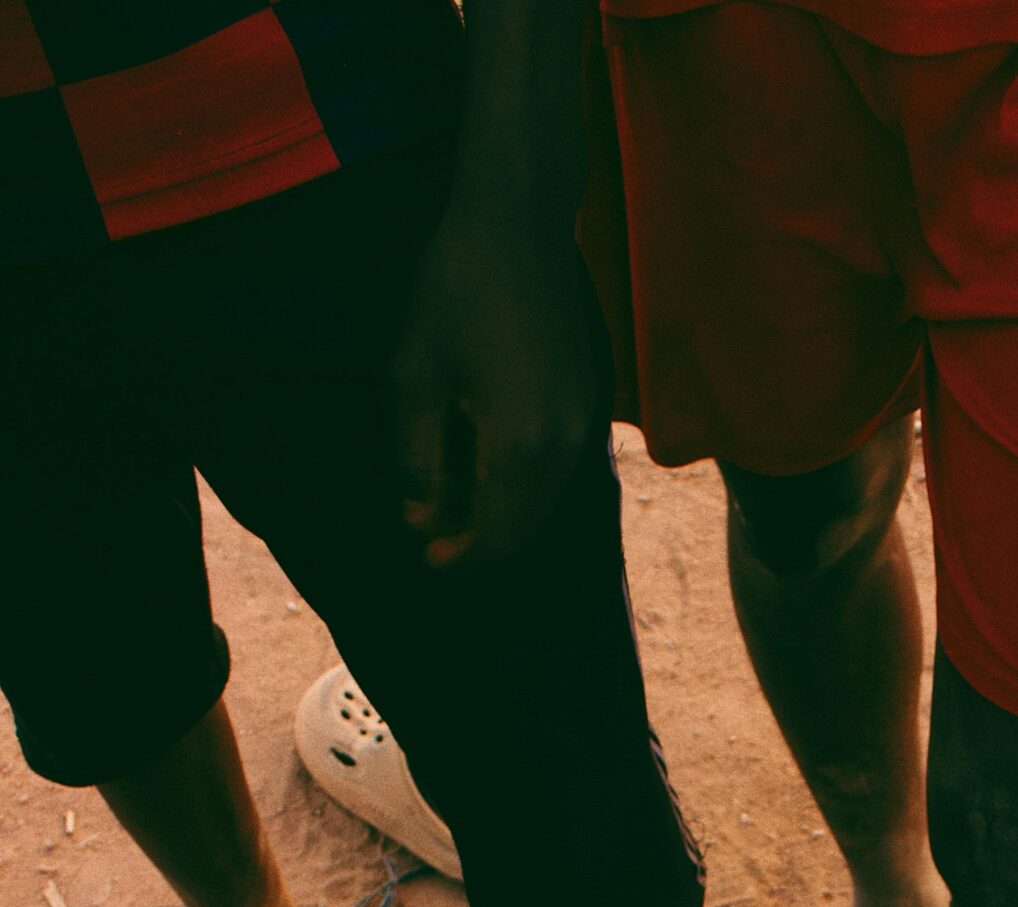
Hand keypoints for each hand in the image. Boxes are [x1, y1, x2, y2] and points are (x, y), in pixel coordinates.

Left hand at [393, 208, 600, 569]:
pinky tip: (490, 469)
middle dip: (483, 544)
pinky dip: (525, 487)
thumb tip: (417, 519)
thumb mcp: (415, 372)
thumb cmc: (457, 286)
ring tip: (458, 506)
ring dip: (504, 517)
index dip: (461, 559)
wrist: (521, 219)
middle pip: (525, 529)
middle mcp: (563, 445)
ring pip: (545, 503)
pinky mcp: (589, 402)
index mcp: (520, 443)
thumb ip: (416, 455)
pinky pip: (559, 470)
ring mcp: (583, 424)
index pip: (496, 534)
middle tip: (438, 542)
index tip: (427, 561)